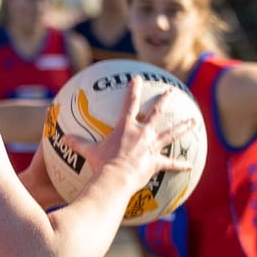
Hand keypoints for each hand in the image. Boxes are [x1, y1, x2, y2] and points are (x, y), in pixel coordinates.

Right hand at [77, 80, 191, 186]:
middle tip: (171, 91)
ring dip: (183, 126)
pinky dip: (180, 165)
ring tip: (194, 121)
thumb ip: (78, 143)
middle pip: (157, 112)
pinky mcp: (156, 162)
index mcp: (126, 127)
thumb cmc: (101, 164)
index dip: (134, 88)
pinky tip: (189, 166)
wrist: (115, 179)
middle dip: (164, 99)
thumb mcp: (88, 151)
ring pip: (172, 133)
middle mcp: (142, 132)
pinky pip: (171, 163)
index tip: (138, 78)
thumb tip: (63, 139)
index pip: (130, 102)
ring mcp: (151, 146)